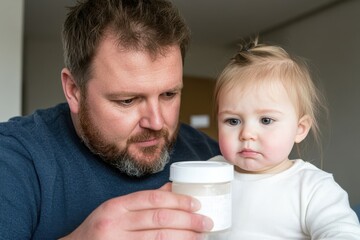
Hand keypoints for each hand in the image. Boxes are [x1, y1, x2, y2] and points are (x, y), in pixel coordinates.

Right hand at [59, 183, 212, 239]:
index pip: (152, 198)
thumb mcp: (116, 209)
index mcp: (116, 206)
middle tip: (205, 221)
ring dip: (185, 237)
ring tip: (200, 235)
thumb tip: (173, 189)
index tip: (196, 204)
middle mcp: (116, 224)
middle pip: (160, 219)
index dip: (178, 200)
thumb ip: (143, 200)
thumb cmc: (99, 228)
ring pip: (159, 239)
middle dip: (188, 220)